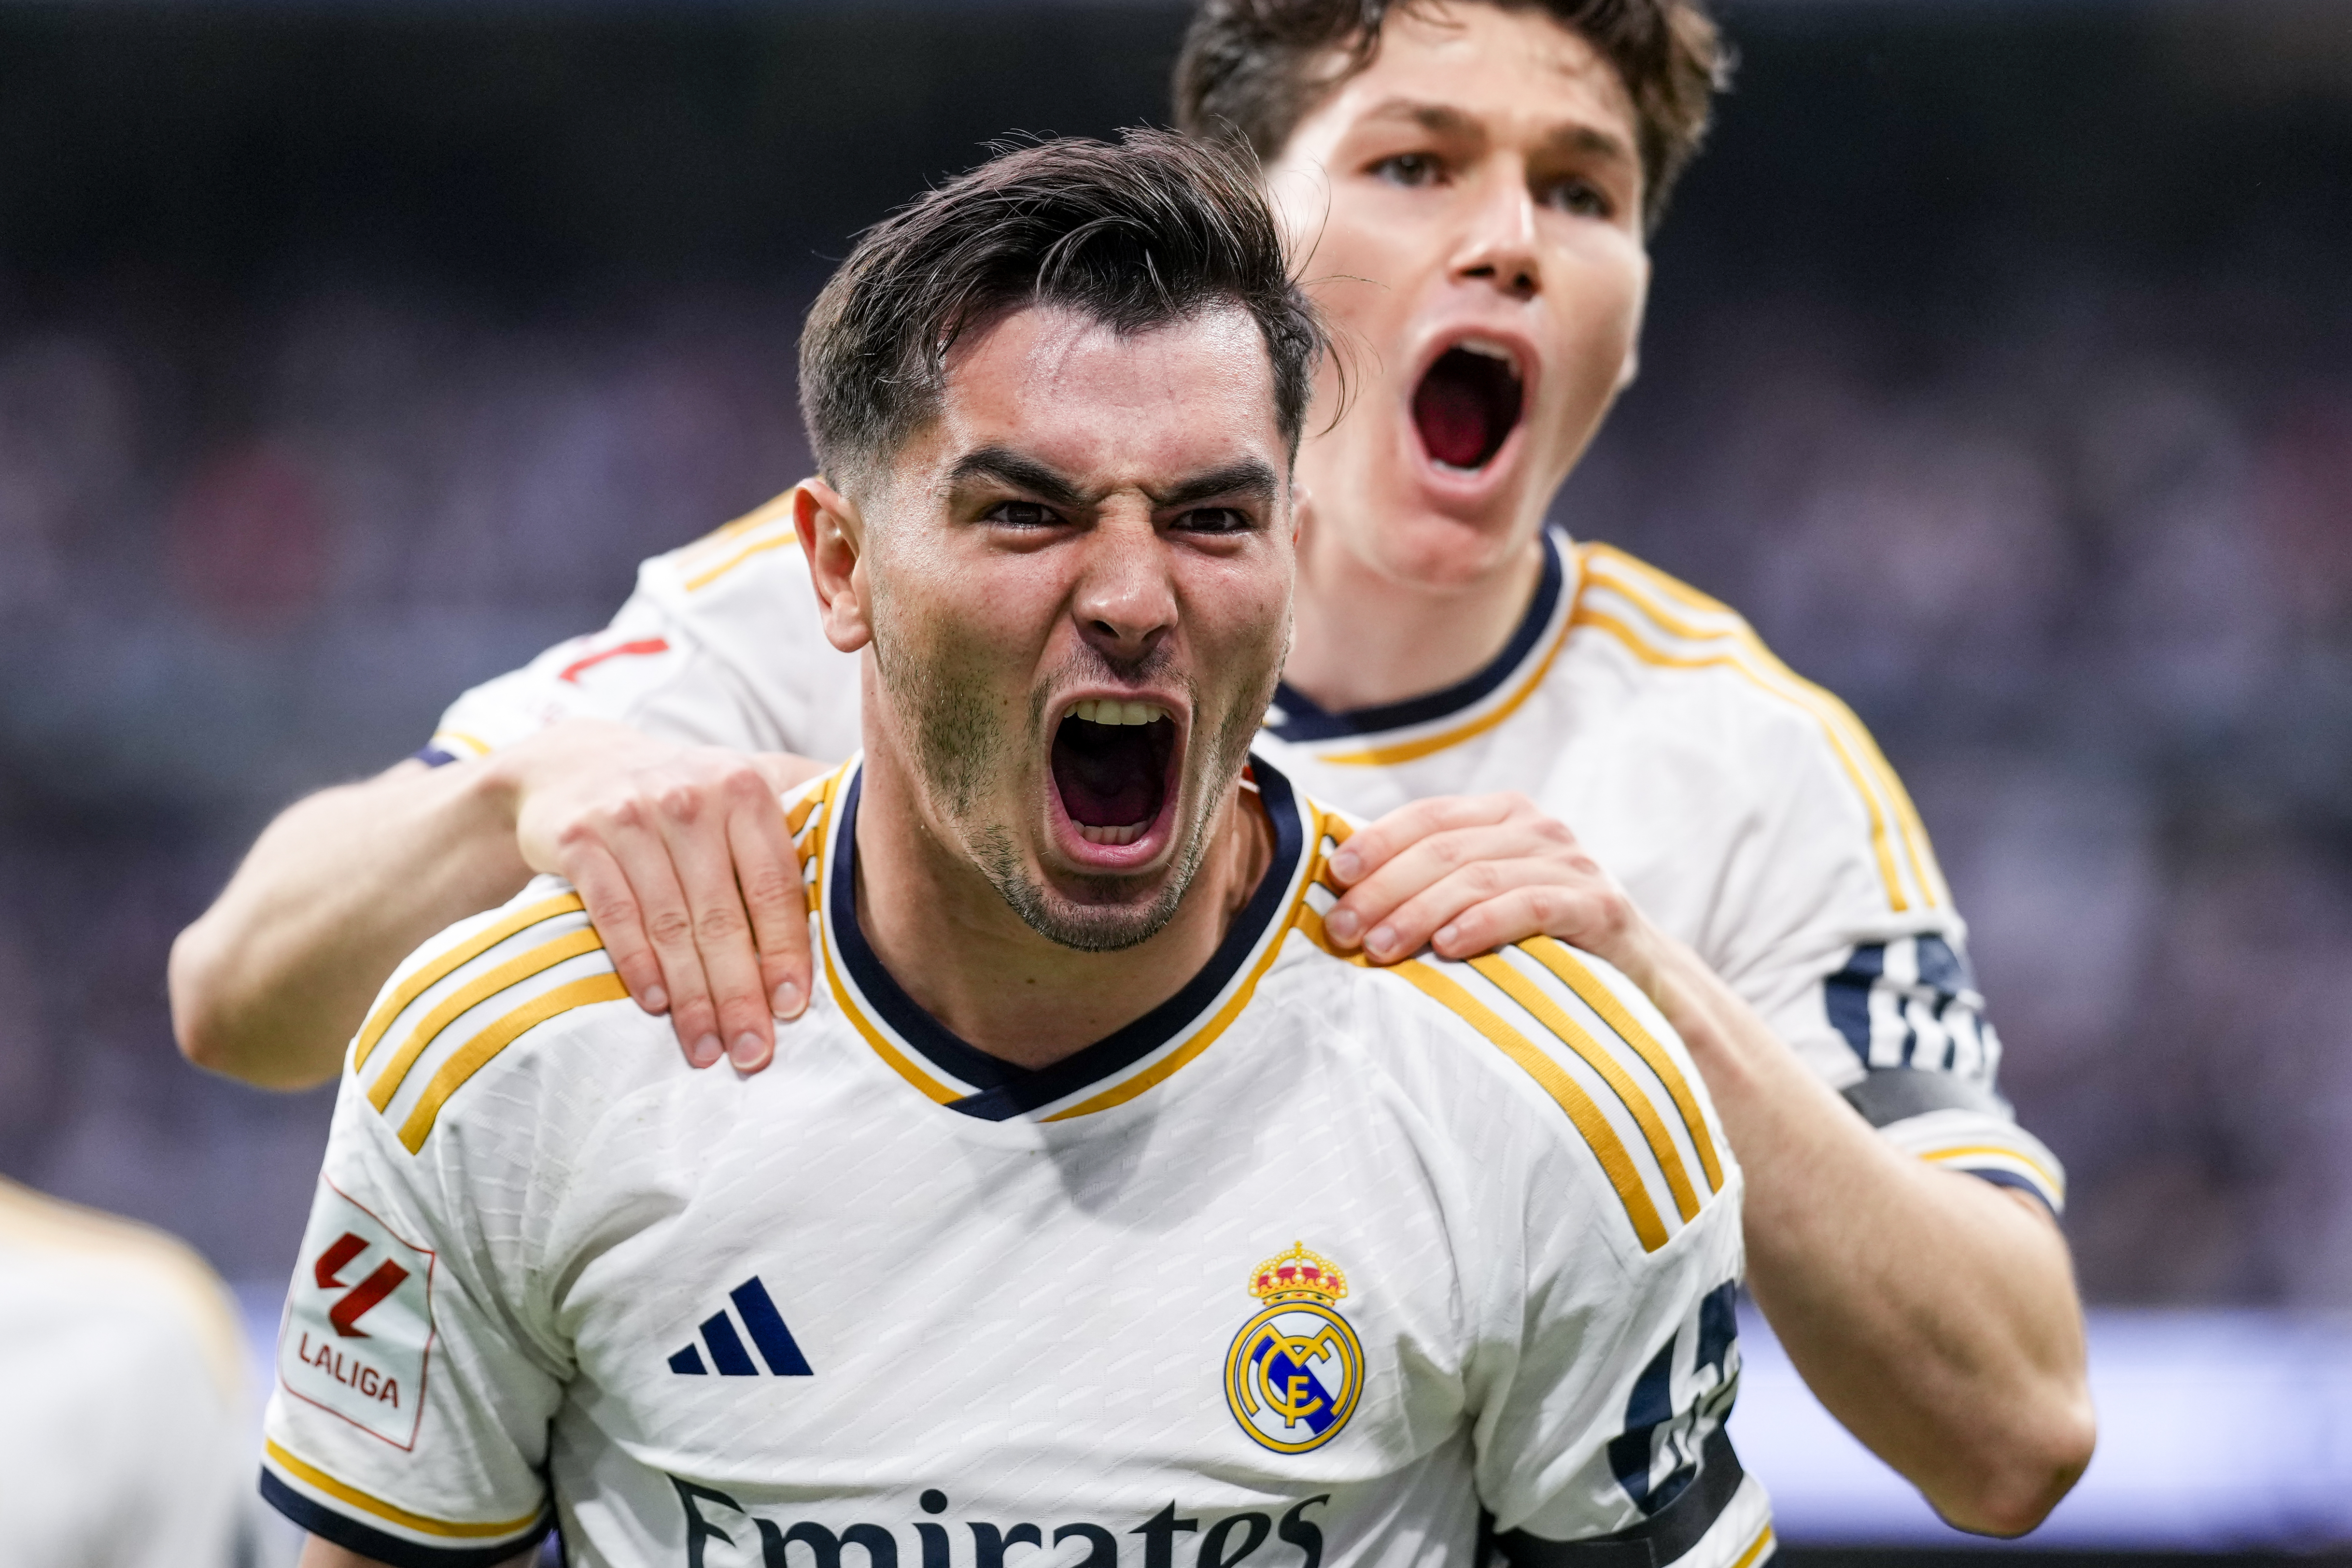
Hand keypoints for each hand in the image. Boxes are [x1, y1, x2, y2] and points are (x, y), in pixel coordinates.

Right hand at [489, 720, 831, 1071]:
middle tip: (752, 1053)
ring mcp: (631, 816)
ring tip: (707, 1049)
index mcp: (745, 791)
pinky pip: (614, 914)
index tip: (792, 1009)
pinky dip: (636, 965)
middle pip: (722, 917)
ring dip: (690, 997)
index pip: (775, 886)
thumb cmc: (684, 796)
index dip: (786, 952)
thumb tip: (882, 861)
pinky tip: (656, 1006)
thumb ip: (800, 819)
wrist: (577, 765)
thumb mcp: (741, 791)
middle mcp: (690, 798)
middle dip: (739, 994)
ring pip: (669, 925)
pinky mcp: (579, 838)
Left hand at [1320, 792, 1661, 988]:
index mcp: (1503, 814)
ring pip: (1479, 877)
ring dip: (1419, 912)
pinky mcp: (1600, 906)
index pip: (1427, 816)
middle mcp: (1538, 828)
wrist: (1639, 976)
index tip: (1334, 878)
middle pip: (1444, 849)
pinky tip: (1448, 947)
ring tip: (1378, 949)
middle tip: (1341, 931)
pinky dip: (1484, 924)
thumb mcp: (1484, 895)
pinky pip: (1532, 907)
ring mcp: (1572, 864)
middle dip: (1384, 889)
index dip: (1376, 843)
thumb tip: (1342, 890)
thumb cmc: (1539, 937)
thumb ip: (1431, 881)